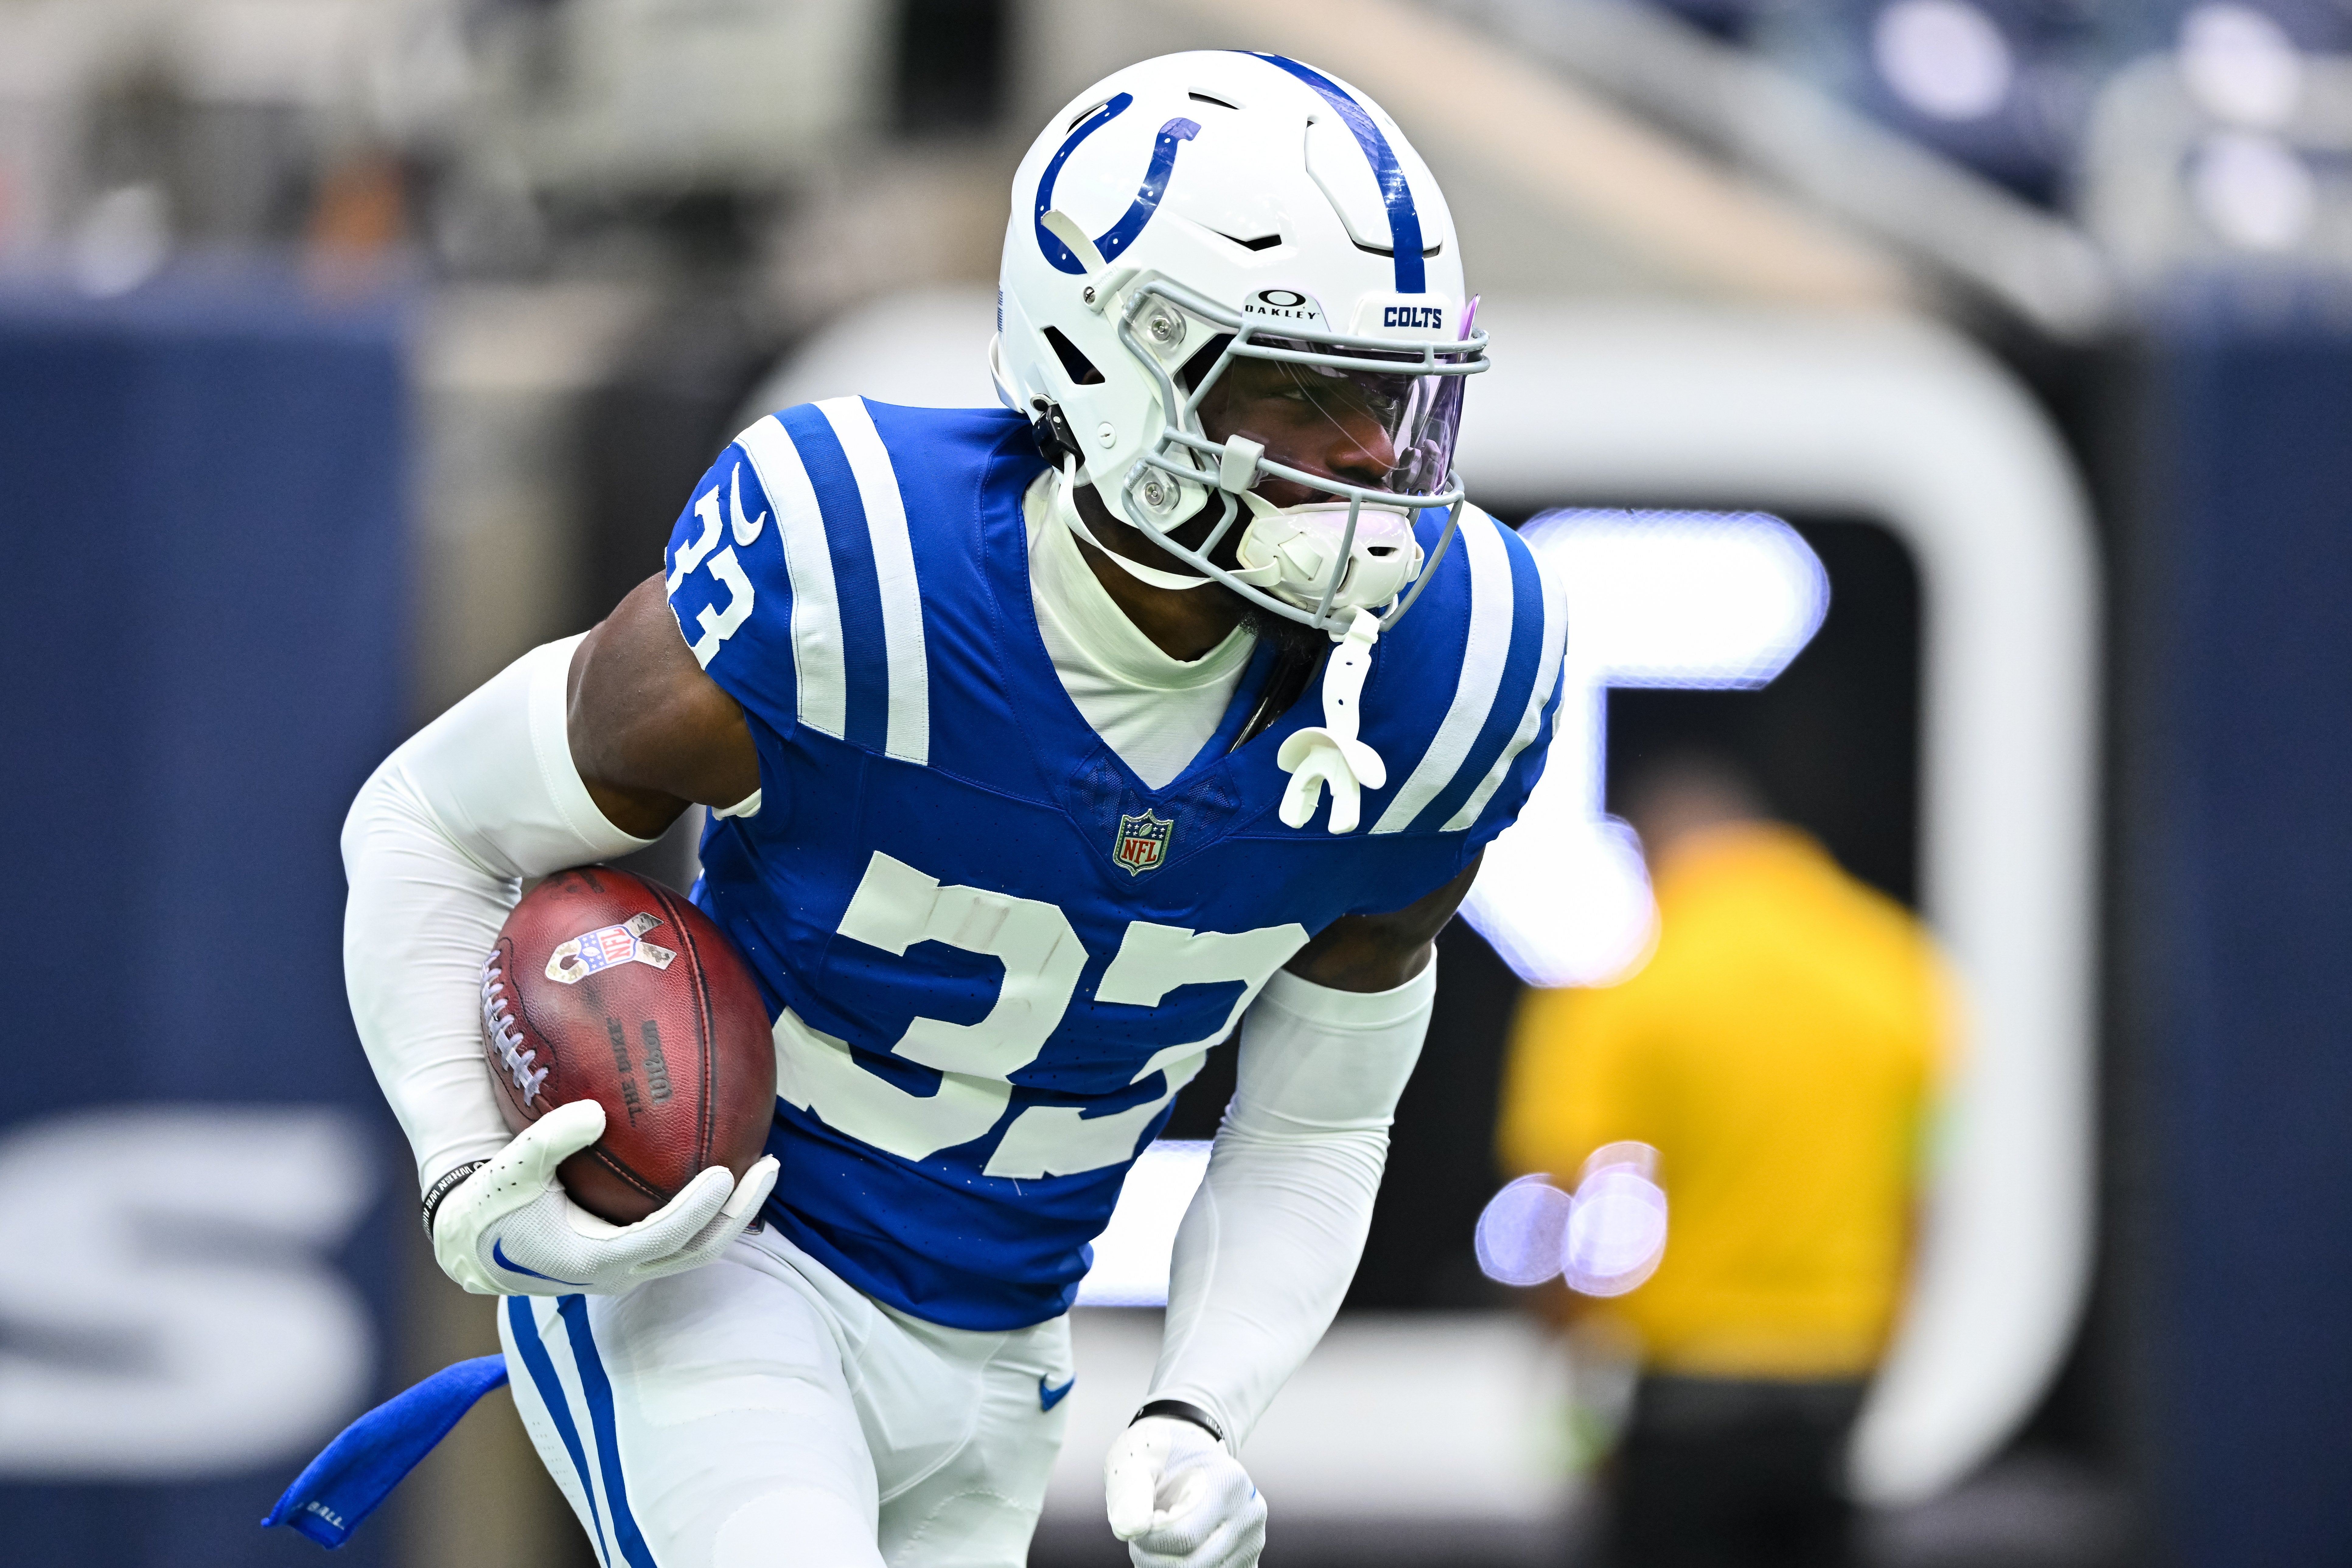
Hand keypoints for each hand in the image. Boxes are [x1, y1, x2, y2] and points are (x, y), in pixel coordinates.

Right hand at [430, 1100, 777, 1295]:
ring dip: (731, 1214)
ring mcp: (626, 1270)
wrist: (469, 1248)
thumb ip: (549, 1141)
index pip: (667, 1235)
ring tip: (763, 1168)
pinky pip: (680, 1240)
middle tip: (770, 1165)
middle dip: (739, 1212)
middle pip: (699, 1250)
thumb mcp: (511, 1170)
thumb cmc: (489, 1205)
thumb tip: (595, 1111)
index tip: (728, 1171)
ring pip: (695, 1249)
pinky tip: (724, 1174)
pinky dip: (706, 1213)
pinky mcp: (626, 1259)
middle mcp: (619, 1273)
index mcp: (596, 1258)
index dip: (701, 1208)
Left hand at [1105, 1416, 1265, 1567]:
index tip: (1137, 1522)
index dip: (1147, 1539)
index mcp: (1228, 1482)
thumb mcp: (1136, 1459)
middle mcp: (1249, 1513)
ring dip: (1166, 1565)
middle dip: (1154, 1558)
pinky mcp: (1248, 1558)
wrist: (1186, 1454)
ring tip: (1158, 1539)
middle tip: (1141, 1536)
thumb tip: (1129, 1529)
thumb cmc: (1157, 1456)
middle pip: (1193, 1564)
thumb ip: (1129, 1491)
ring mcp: (1253, 1540)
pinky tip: (1173, 1550)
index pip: (1183, 1536)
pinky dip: (1184, 1567)